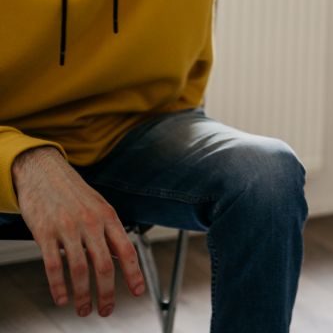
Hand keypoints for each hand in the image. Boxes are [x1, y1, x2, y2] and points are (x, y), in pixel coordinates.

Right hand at [11, 147, 144, 316]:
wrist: (44, 171)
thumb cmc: (74, 193)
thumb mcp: (99, 206)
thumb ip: (109, 231)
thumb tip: (120, 259)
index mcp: (109, 217)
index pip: (127, 250)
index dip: (134, 273)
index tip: (138, 292)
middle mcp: (91, 223)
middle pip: (104, 265)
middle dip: (107, 293)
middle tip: (107, 310)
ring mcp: (68, 228)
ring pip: (80, 269)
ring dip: (83, 295)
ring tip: (84, 310)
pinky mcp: (45, 233)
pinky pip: (53, 265)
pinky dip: (58, 286)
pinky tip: (62, 298)